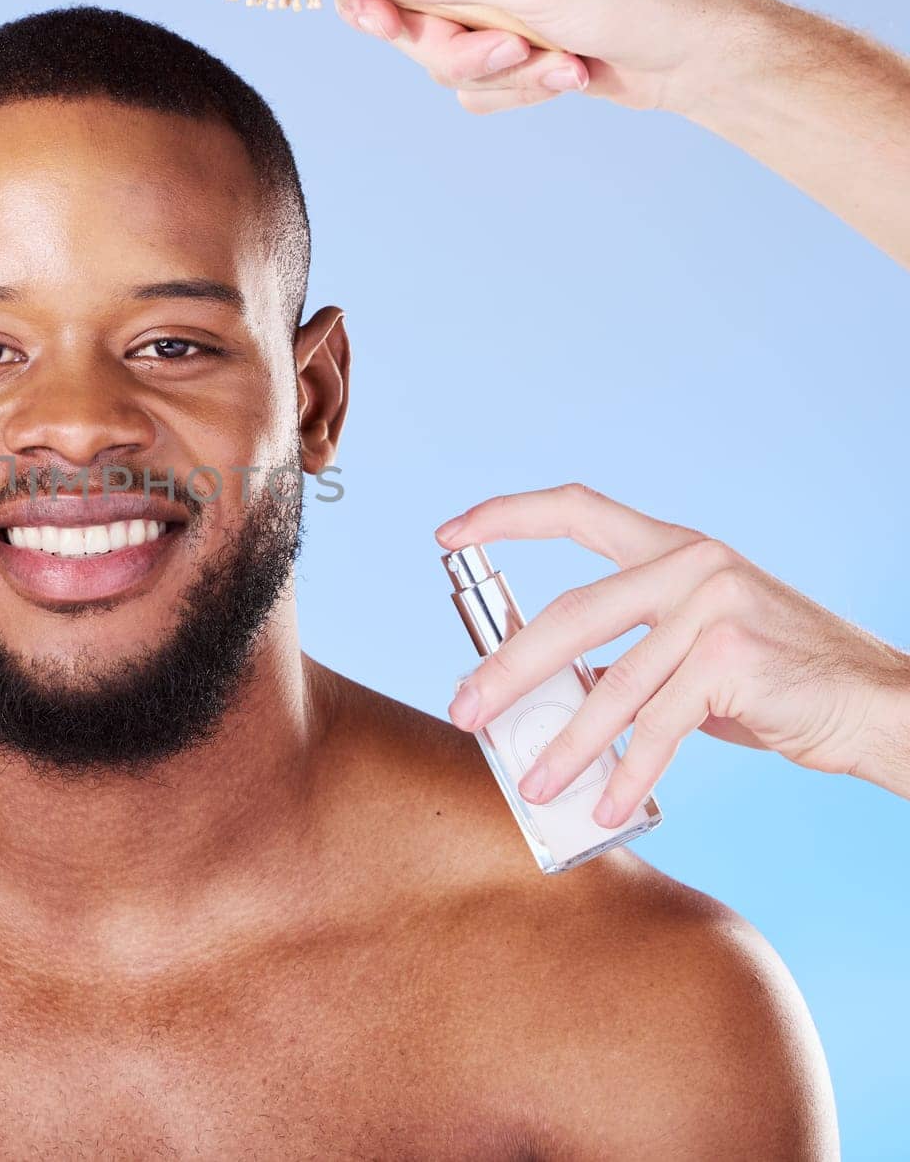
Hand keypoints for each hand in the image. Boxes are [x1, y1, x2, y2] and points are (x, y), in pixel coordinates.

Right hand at [333, 0, 774, 115]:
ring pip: (440, 64)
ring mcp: (490, 11)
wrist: (689, 53)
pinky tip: (566, 72)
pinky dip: (521, 90)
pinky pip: (475, 90)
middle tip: (508, 45)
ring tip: (557, 58)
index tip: (372, 17)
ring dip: (500, 74)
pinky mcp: (507, 53)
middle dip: (454, 49)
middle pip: (405, 20)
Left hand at [437, 484, 909, 823]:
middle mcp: (690, 563)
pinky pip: (661, 725)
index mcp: (672, 548)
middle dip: (510, 669)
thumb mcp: (696, 649)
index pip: (576, 509)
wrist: (878, 703)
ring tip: (534, 781)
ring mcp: (713, 606)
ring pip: (613, 683)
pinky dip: (630, 773)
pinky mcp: (733, 657)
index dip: (507, 516)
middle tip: (465, 709)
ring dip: (567, 742)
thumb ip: (630, 656)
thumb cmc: (779, 680)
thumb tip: (552, 697)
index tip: (447, 535)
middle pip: (571, 614)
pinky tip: (607, 805)